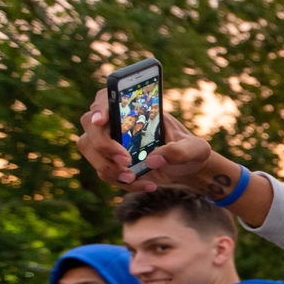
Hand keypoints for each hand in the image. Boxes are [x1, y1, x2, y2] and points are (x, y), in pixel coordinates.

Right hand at [78, 91, 212, 192]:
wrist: (188, 167)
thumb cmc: (190, 149)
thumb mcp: (194, 149)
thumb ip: (179, 151)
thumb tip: (153, 160)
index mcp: (135, 108)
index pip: (105, 98)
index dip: (99, 108)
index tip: (101, 121)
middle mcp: (116, 122)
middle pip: (90, 126)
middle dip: (103, 145)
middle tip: (126, 160)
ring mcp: (110, 142)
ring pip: (89, 150)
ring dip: (108, 167)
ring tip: (133, 177)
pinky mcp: (111, 162)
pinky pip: (104, 172)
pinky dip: (123, 182)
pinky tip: (149, 185)